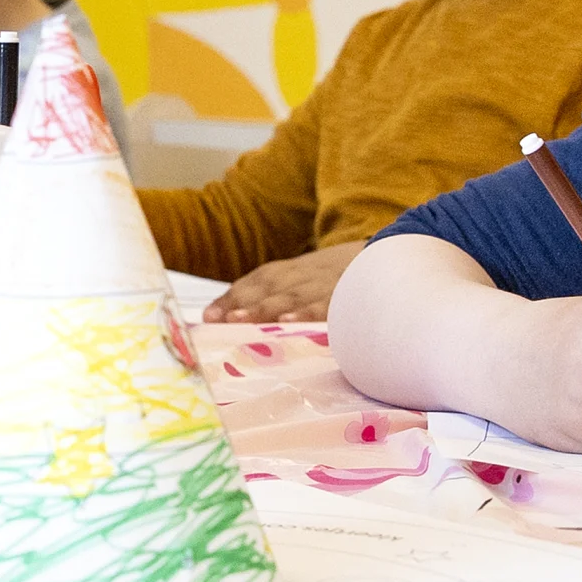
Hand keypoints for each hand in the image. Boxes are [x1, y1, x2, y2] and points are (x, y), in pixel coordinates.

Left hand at [204, 242, 358, 322]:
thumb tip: (208, 317)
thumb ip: (250, 298)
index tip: (211, 317)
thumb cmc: (320, 283)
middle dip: (248, 304)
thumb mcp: (288, 284)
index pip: (254, 284)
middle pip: (270, 289)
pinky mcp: (344, 298)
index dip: (232, 299)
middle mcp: (300, 277)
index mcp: (284, 274)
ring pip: (293, 296)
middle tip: (228, 320)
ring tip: (247, 320)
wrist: (374, 260)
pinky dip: (307, 312)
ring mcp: (322, 286)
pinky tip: (291, 321)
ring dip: (269, 307)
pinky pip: (326, 305)